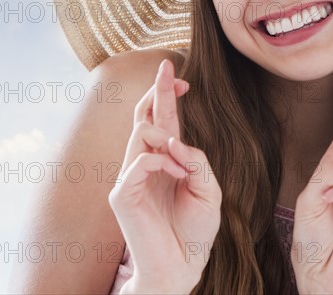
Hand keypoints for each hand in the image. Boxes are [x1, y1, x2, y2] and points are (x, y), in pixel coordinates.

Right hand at [108, 59, 221, 293]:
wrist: (185, 264)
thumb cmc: (197, 228)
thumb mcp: (209, 188)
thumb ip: (197, 160)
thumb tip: (177, 141)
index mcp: (168, 158)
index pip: (163, 119)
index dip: (168, 94)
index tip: (182, 76)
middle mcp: (147, 162)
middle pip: (145, 116)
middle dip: (156, 90)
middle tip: (168, 68)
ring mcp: (132, 176)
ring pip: (140, 133)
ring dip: (164, 135)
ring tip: (179, 157)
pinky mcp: (123, 194)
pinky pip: (138, 163)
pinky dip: (160, 161)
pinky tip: (175, 172)